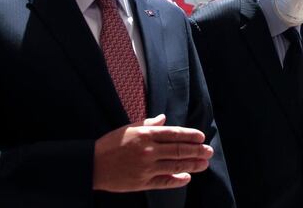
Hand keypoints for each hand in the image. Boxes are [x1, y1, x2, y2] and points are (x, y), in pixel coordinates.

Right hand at [93, 114, 213, 191]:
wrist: (93, 164)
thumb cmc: (111, 144)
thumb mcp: (129, 128)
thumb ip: (148, 123)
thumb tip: (163, 119)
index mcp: (146, 134)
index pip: (175, 134)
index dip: (190, 136)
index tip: (201, 137)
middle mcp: (149, 150)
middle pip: (179, 150)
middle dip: (197, 150)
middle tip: (209, 151)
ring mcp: (146, 168)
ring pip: (175, 166)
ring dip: (193, 165)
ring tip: (204, 163)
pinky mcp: (143, 183)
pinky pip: (164, 182)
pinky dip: (177, 180)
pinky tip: (187, 177)